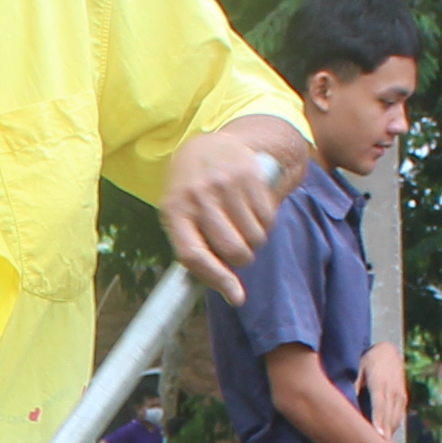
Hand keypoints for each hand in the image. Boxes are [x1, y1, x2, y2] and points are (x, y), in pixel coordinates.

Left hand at [156, 120, 300, 297]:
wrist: (208, 146)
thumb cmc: (191, 194)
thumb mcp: (181, 215)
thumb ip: (195, 248)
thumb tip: (227, 292)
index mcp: (174, 211)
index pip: (193, 254)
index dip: (216, 279)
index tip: (236, 296)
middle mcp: (198, 196)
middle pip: (231, 249)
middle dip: (242, 260)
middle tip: (240, 252)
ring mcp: (224, 184)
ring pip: (254, 237)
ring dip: (255, 242)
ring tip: (244, 228)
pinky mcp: (248, 174)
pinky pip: (268, 218)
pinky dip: (265, 225)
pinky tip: (253, 212)